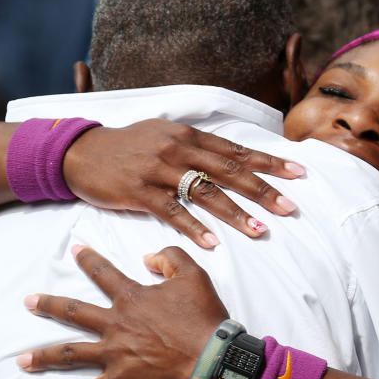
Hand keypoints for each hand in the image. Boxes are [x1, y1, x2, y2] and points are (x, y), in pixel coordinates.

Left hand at [17, 245, 229, 378]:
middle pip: (74, 312)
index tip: (75, 250)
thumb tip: (147, 258)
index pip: (103, 273)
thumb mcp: (194, 275)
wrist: (212, 358)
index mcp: (132, 298)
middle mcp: (115, 324)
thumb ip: (169, 258)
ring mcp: (114, 354)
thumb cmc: (204, 318)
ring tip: (22, 361)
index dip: (88, 259)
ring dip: (44, 357)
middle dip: (49, 305)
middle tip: (29, 302)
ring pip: (71, 353)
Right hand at [63, 118, 304, 248]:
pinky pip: (172, 212)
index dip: (268, 162)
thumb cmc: (126, 146)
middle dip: (262, 190)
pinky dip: (194, 228)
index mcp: (188, 136)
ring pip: (205, 193)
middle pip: (229, 172)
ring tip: (260, 230)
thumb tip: (229, 157)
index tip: (298, 174)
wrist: (80, 152)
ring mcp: (159, 170)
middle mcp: (178, 149)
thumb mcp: (163, 135)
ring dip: (235, 214)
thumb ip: (195, 145)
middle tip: (289, 208)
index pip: (236, 151)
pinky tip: (213, 243)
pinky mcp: (139, 191)